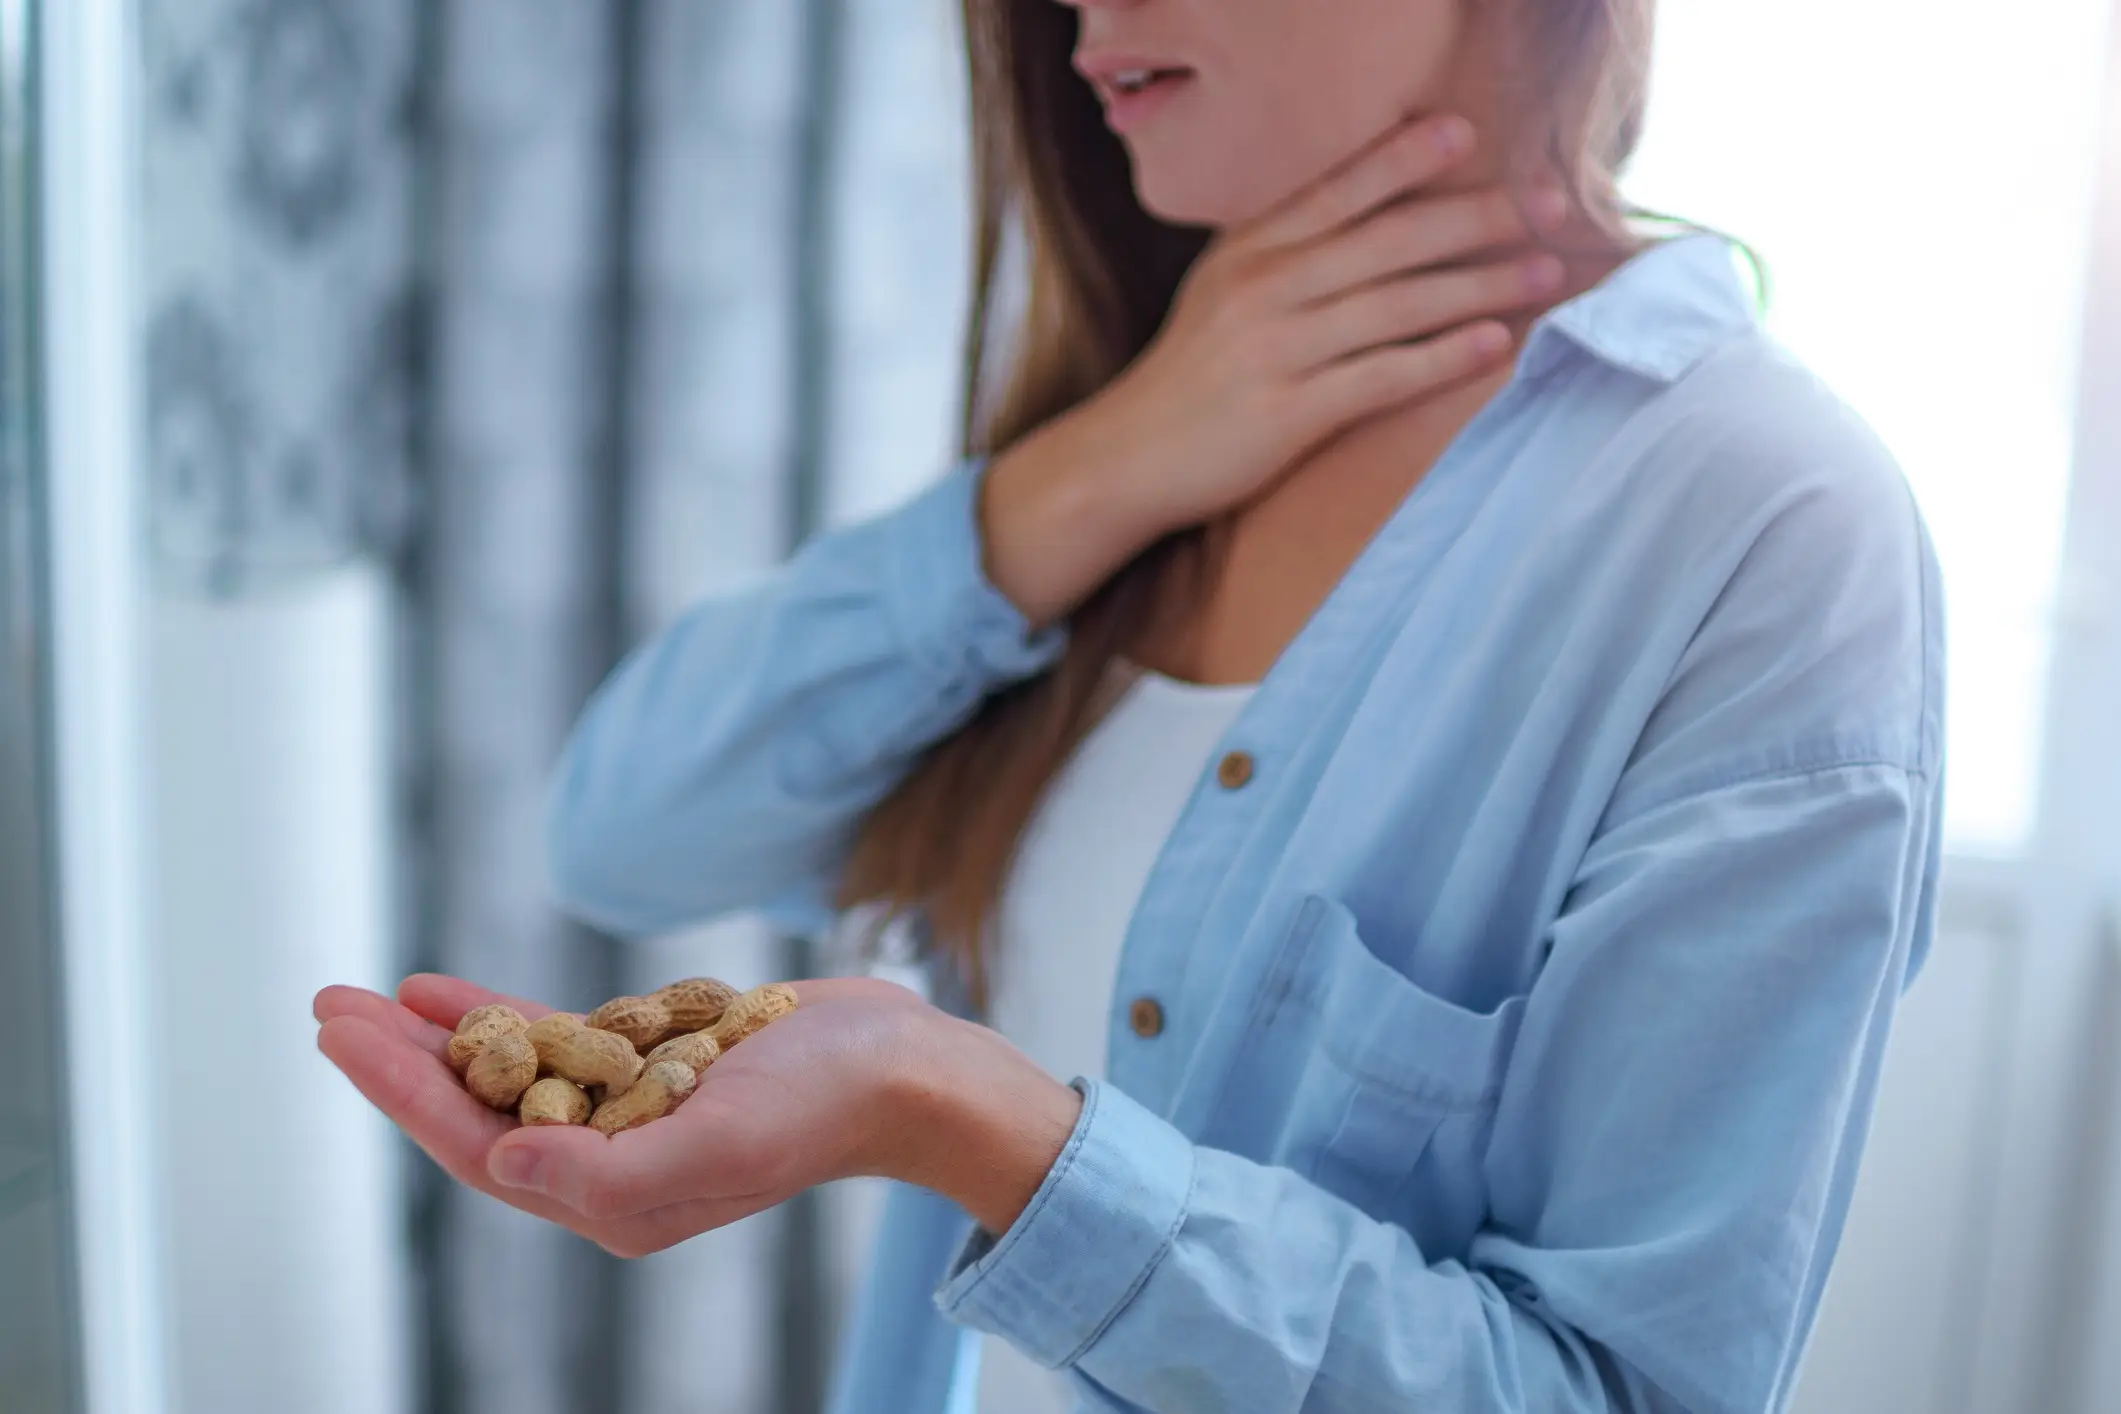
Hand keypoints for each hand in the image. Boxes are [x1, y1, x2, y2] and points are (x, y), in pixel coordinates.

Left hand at [314, 973, 1081, 1255]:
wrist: (907, 1070)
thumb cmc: (828, 1107)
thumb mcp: (722, 1143)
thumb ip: (611, 1173)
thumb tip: (507, 1166)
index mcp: (615, 1200)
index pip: (480, 1148)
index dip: (403, 1093)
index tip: (342, 1037)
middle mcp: (612, 1163)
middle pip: (478, 1111)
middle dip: (398, 1064)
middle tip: (326, 1006)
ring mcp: (631, 1112)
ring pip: (508, 1074)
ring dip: (437, 1037)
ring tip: (366, 996)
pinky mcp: (656, 1065)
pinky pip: (558, 1041)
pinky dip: (502, 1015)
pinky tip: (447, 990)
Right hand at [981, 113, 1567, 624]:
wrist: (1126, 457)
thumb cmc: (1193, 375)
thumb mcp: (1222, 291)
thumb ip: (1285, 251)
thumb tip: (1372, 217)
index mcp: (1248, 250)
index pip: (1336, 189)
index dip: (1402, 157)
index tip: (1467, 132)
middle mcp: (1262, 289)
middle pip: (1386, 240)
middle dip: (1476, 216)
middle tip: (1549, 203)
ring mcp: (1275, 350)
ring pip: (1395, 304)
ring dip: (1480, 285)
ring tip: (1545, 271)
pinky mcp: (1288, 412)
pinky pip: (1382, 376)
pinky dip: (1442, 357)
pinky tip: (1493, 344)